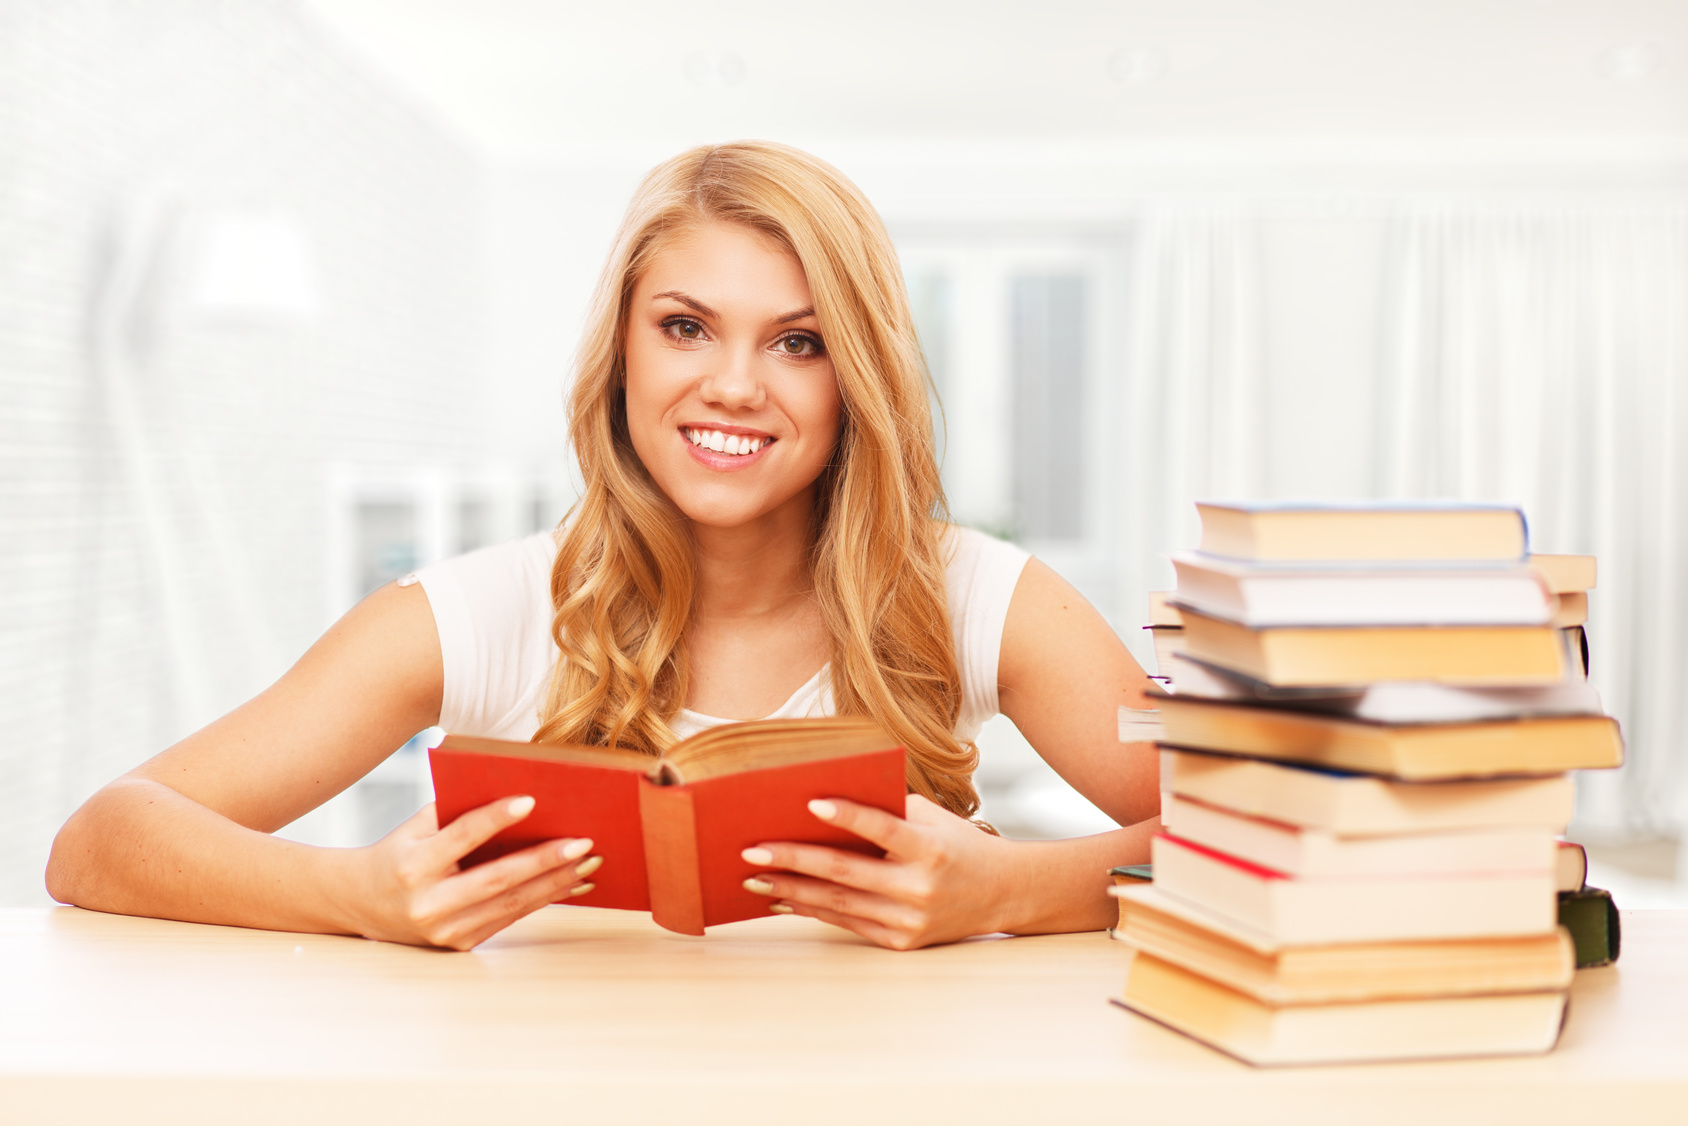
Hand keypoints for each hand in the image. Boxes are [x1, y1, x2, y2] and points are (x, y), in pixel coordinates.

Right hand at [342, 797, 599, 949]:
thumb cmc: (397, 852)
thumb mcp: (414, 827)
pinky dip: (543, 900)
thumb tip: (512, 789)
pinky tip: (570, 885)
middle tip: (584, 842)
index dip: (496, 818)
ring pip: (511, 904)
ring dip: (556, 884)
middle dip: (545, 860)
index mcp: (414, 866)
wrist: (360, 903)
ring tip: (588, 864)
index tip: (531, 799)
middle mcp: (429, 904)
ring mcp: (445, 931)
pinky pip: (509, 919)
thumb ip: (455, 810)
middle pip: (497, 879)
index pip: (462, 837)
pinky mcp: (460, 945)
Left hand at [739, 794, 1011, 949]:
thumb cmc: (958, 845)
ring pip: (839, 903)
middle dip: (794, 860)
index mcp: (930, 849)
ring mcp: (909, 921)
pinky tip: (785, 897)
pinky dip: (813, 909)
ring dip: (792, 890)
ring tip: (755, 877)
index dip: (849, 815)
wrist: (1002, 893)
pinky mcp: (901, 942)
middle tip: (752, 850)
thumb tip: (826, 802)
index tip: (811, 802)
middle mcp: (919, 888)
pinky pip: (847, 923)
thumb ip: (889, 809)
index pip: (884, 829)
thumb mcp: (933, 819)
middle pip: (847, 872)